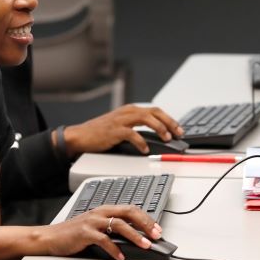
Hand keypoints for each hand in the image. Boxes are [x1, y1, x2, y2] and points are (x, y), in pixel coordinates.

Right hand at [38, 205, 162, 259]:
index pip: (131, 209)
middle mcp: (100, 212)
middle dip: (145, 223)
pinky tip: (121, 257)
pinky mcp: (84, 233)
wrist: (50, 237)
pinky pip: (104, 240)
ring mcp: (92, 221)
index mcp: (104, 210)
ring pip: (119, 224)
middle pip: (129, 212)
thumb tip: (134, 238)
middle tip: (156, 235)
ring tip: (145, 245)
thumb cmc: (73, 235)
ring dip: (135, 235)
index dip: (146, 218)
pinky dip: (115, 249)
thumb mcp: (95, 228)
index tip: (158, 229)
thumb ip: (111, 230)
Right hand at [62, 104, 182, 156]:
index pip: (155, 110)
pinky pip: (132, 134)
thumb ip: (136, 127)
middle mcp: (127, 112)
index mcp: (130, 110)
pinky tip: (145, 149)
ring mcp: (120, 120)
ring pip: (146, 119)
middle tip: (178, 133)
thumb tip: (156, 136)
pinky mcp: (114, 131)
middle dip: (169, 122)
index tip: (179, 129)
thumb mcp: (121, 126)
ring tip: (166, 138)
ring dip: (159, 128)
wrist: (80, 136)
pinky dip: (141, 141)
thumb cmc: (100, 133)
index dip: (169, 119)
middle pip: (154, 112)